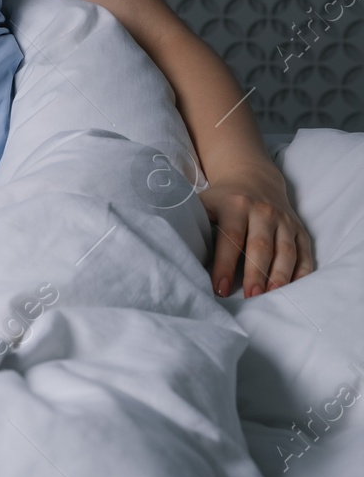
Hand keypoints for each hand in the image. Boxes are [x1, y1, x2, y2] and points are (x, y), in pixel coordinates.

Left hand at [198, 167, 315, 297]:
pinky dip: (302, 273)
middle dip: (256, 274)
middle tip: (251, 298)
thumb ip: (191, 221)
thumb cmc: (222, 200)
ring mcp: (284, 221)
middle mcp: (263, 212)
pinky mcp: (299, 230)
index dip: (225, 264)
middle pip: (261, 247)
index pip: (231, 238)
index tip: (220, 288)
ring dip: (280, 276)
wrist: (254, 179)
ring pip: (286, 251)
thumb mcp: (203, 202)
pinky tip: (295, 290)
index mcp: (236, 206)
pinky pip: (305, 253)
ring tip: (272, 297)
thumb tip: (171, 246)